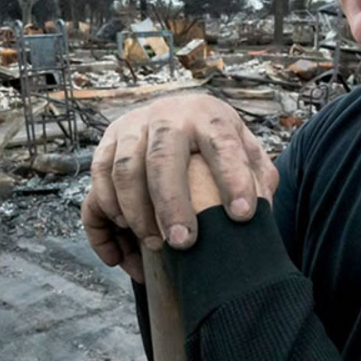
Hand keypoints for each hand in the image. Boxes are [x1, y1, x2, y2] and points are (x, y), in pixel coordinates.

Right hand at [82, 93, 279, 282]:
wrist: (177, 114)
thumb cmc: (216, 144)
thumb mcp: (244, 149)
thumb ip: (258, 176)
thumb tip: (263, 206)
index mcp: (208, 116)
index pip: (222, 144)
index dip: (233, 178)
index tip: (242, 215)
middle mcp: (166, 116)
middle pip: (162, 158)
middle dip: (171, 203)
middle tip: (183, 244)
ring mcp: (132, 127)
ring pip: (123, 169)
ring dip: (136, 212)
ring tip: (154, 246)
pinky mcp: (107, 143)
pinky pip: (98, 178)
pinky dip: (107, 210)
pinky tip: (125, 236)